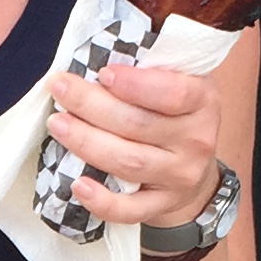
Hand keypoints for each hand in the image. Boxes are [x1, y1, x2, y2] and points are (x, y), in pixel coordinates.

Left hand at [42, 57, 226, 229]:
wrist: (196, 170)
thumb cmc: (176, 115)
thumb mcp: (179, 81)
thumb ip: (150, 68)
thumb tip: (95, 51)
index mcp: (203, 101)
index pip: (173, 93)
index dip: (135, 84)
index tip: (102, 72)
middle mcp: (197, 140)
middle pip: (138, 125)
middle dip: (92, 106)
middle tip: (60, 89)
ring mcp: (180, 176)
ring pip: (129, 162)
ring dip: (87, 143)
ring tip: (57, 124)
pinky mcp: (162, 205)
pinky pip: (130, 210)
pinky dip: (102, 202)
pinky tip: (77, 185)